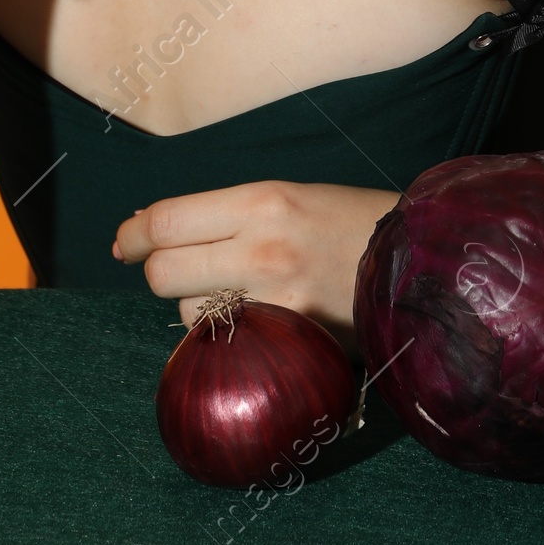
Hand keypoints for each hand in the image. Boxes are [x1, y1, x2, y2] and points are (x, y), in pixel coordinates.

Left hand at [112, 180, 399, 351]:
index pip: (167, 220)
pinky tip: (246, 326)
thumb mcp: (285, 197)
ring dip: (198, 308)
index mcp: (261, 202)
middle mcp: (262, 250)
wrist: (417, 263)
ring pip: (191, 315)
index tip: (126, 242)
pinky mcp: (290, 344)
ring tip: (239, 293)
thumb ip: (220, 213)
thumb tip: (147, 226)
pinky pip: (225, 348)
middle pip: (165, 272)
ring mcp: (276, 303)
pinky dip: (224, 340)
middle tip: (172, 269)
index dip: (135, 234)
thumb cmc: (346, 222)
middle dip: (159, 272)